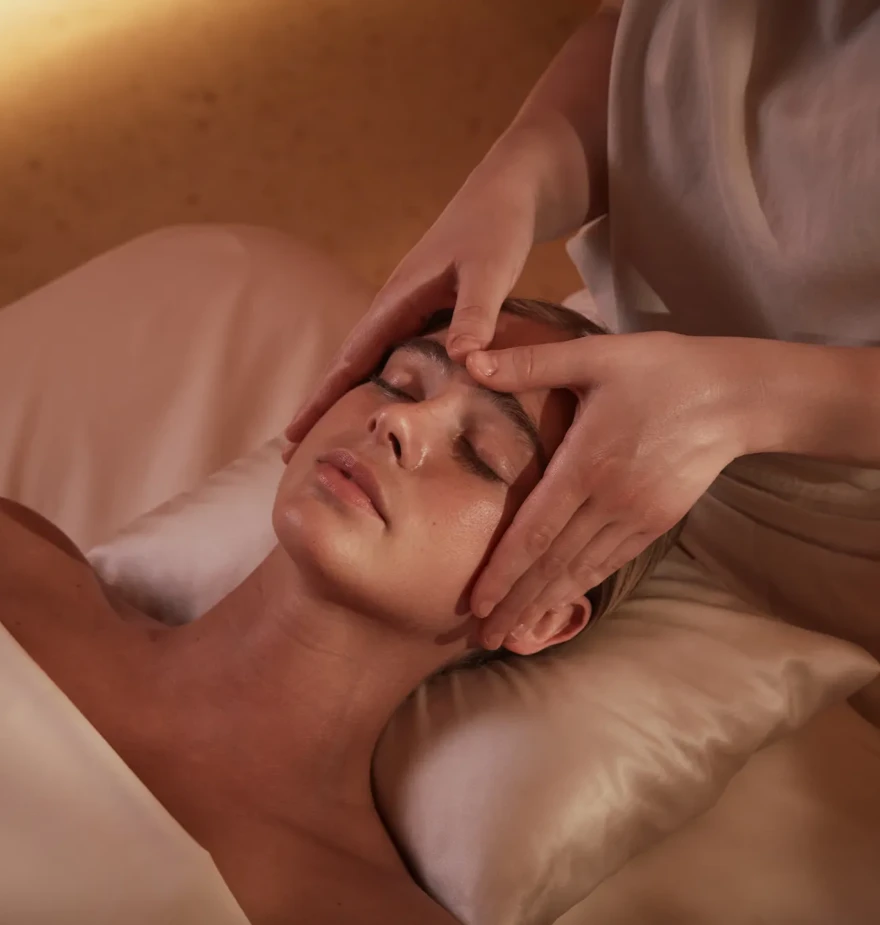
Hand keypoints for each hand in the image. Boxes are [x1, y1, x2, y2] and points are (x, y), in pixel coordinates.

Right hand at [284, 170, 536, 448]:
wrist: (509, 189)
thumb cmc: (498, 227)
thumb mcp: (491, 269)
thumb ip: (476, 313)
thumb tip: (463, 364)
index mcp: (398, 300)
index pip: (351, 359)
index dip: (323, 398)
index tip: (295, 434)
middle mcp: (394, 308)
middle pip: (348, 366)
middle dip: (321, 407)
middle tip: (295, 453)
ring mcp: (409, 310)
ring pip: (370, 363)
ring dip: (348, 397)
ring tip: (329, 437)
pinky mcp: (428, 312)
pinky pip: (397, 356)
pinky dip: (382, 383)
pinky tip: (384, 404)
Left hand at [465, 332, 766, 647]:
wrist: (735, 396)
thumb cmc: (661, 370)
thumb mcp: (596, 354)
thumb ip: (531, 362)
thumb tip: (469, 358)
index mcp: (587, 465)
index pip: (534, 532)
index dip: (503, 572)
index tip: (476, 603)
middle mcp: (610, 502)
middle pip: (552, 565)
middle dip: (516, 605)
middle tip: (483, 638)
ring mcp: (636, 518)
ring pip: (580, 571)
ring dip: (544, 605)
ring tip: (513, 635)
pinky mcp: (657, 523)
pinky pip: (610, 563)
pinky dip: (580, 587)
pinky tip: (560, 604)